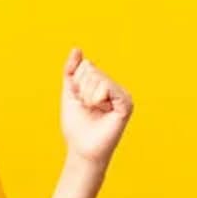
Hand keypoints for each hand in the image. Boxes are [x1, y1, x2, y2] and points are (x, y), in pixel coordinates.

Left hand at [60, 47, 133, 166]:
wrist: (82, 149)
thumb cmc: (77, 125)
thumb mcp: (70, 93)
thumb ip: (71, 71)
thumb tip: (77, 49)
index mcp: (103, 84)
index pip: (86, 66)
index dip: (76, 84)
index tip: (81, 102)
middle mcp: (115, 87)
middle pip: (91, 69)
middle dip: (81, 90)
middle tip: (88, 108)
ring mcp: (122, 94)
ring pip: (97, 77)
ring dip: (88, 96)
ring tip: (94, 110)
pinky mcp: (126, 103)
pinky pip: (106, 87)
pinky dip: (96, 99)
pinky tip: (101, 110)